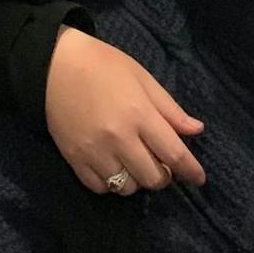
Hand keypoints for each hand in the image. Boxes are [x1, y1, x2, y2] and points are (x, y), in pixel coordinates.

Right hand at [46, 26, 205, 195]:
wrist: (54, 64)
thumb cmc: (104, 65)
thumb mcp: (143, 78)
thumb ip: (169, 109)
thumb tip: (196, 130)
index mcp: (139, 114)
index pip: (173, 153)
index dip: (191, 170)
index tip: (199, 179)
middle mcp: (119, 138)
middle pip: (152, 177)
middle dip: (163, 176)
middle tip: (161, 164)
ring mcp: (94, 151)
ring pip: (126, 187)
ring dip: (137, 181)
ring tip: (135, 164)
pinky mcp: (74, 159)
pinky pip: (99, 188)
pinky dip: (111, 184)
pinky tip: (113, 169)